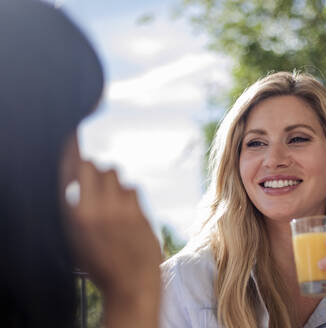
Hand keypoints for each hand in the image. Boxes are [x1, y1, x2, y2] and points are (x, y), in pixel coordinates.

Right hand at [66, 161, 161, 326]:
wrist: (132, 282)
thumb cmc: (102, 264)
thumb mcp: (78, 239)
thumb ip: (77, 208)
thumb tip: (82, 179)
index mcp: (74, 215)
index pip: (71, 170)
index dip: (73, 149)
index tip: (75, 137)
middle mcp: (95, 208)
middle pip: (94, 165)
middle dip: (94, 170)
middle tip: (98, 185)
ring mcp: (119, 207)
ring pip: (115, 172)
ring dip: (113, 180)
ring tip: (114, 201)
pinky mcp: (139, 209)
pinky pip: (132, 187)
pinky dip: (128, 194)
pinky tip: (128, 210)